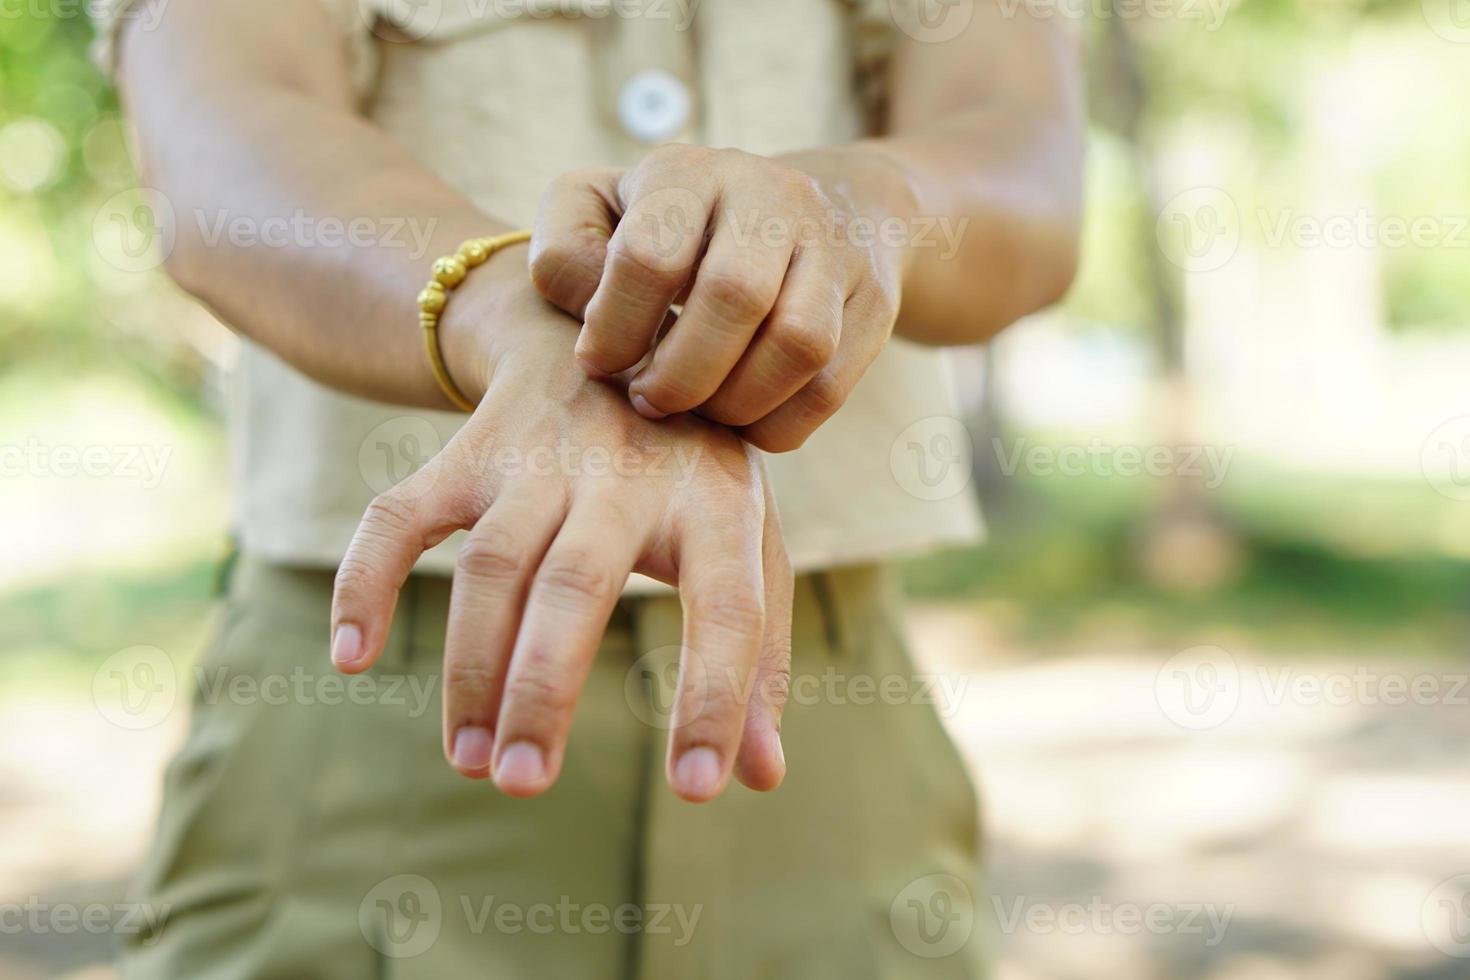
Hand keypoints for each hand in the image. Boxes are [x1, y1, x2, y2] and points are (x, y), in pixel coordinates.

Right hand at [329, 264, 791, 801]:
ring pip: (490, 564)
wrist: (611, 333)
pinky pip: (401, 515)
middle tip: (524, 785)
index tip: (698, 789)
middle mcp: (626, 473)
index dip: (715, 698)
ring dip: (470, 666)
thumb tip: (761, 779)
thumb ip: (760, 651)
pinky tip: (353, 657)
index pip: (728, 608)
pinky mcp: (468, 453)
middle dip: (543, 689)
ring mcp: (538, 459)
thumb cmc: (695, 468)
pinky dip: (364, 579)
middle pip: (576, 585)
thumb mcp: (747, 538)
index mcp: (715, 502)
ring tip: (470, 762)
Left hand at [528, 145, 910, 451]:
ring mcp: (833, 248)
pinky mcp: (873, 302)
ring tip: (699, 412)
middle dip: (680, 374)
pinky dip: (778, 423)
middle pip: (735, 296)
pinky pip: (830, 386)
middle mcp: (772, 197)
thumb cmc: (672, 228)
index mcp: (691, 173)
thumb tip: (591, 320)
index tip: (598, 362)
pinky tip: (742, 419)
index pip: (651, 253)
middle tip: (649, 401)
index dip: (615, 327)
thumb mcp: (601, 213)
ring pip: (799, 343)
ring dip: (736, 402)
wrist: (815, 206)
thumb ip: (565, 255)